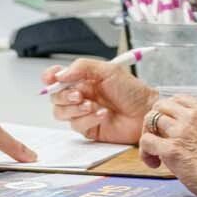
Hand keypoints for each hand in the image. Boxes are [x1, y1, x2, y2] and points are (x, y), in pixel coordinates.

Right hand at [42, 58, 157, 143]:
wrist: (146, 112)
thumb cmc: (132, 91)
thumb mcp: (108, 70)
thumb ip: (82, 67)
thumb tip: (60, 74)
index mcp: (83, 79)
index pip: (58, 77)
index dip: (50, 77)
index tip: (51, 78)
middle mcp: (81, 95)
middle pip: (55, 97)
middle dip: (63, 96)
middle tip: (79, 94)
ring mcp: (83, 113)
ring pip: (61, 113)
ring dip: (74, 109)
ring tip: (91, 105)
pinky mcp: (88, 128)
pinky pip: (76, 125)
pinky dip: (87, 119)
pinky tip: (102, 115)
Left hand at [137, 95, 196, 196]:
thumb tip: (191, 134)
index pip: (179, 99)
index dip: (170, 111)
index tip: (170, 125)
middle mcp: (193, 116)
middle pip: (161, 105)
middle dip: (156, 119)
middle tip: (158, 136)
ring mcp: (181, 131)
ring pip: (151, 119)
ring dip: (149, 134)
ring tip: (155, 151)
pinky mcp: (171, 149)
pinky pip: (146, 141)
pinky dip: (146, 152)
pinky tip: (154, 163)